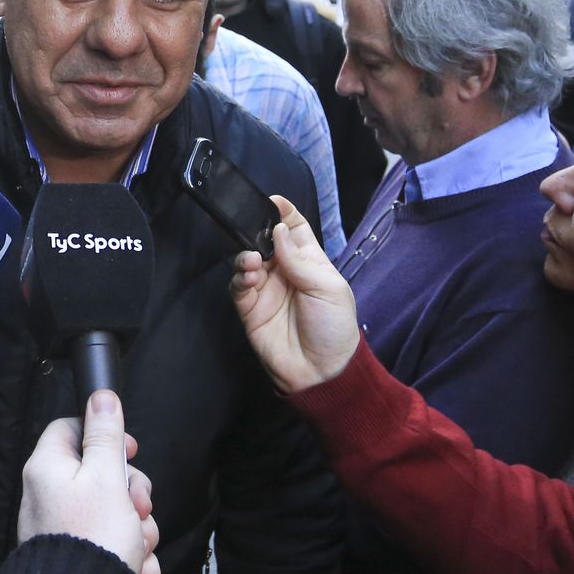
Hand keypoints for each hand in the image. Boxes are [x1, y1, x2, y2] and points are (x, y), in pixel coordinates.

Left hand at [19, 391, 159, 573]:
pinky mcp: (82, 558)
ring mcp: (65, 530)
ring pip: (116, 513)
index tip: (129, 450)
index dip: (103, 433)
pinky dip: (130, 556)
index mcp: (48, 470)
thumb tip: (101, 397)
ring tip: (135, 546)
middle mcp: (50, 497)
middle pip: (101, 475)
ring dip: (138, 528)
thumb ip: (106, 436)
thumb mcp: (106, 477)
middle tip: (138, 507)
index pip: (71, 429)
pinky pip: (115, 545)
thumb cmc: (92, 538)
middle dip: (132, 493)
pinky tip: (132, 568)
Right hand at [229, 195, 359, 394]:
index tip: (272, 201)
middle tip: (248, 224)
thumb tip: (277, 231)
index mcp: (309, 261)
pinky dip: (240, 277)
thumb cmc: (334, 327)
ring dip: (246, 255)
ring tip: (252, 261)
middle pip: (264, 240)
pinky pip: (238, 286)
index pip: (294, 228)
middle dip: (255, 230)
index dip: (283, 213)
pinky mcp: (250, 308)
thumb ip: (300, 260)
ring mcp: (266, 289)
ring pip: (247, 260)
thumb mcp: (328, 288)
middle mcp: (284, 271)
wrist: (322, 372)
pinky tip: (249, 277)